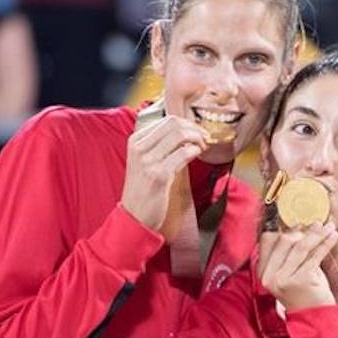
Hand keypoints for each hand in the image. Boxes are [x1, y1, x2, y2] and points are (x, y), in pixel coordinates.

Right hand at [121, 115, 206, 232]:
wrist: (134, 216)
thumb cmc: (143, 190)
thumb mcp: (144, 162)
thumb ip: (159, 146)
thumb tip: (185, 133)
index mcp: (135, 141)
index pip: (166, 120)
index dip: (187, 124)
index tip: (197, 132)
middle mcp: (140, 148)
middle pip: (174, 123)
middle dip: (194, 128)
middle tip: (204, 138)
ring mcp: (148, 161)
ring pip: (180, 135)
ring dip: (197, 138)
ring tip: (202, 147)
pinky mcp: (159, 175)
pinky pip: (183, 153)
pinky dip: (195, 151)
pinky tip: (197, 155)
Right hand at [257, 222, 337, 311]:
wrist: (313, 318)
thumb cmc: (303, 292)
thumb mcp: (291, 270)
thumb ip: (290, 251)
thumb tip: (301, 225)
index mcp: (262, 271)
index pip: (268, 240)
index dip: (285, 230)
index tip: (300, 225)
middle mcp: (270, 275)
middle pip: (285, 241)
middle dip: (304, 230)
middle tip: (318, 223)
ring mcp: (284, 279)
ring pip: (301, 246)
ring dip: (317, 234)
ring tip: (328, 227)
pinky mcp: (301, 280)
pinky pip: (315, 255)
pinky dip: (326, 243)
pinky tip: (333, 236)